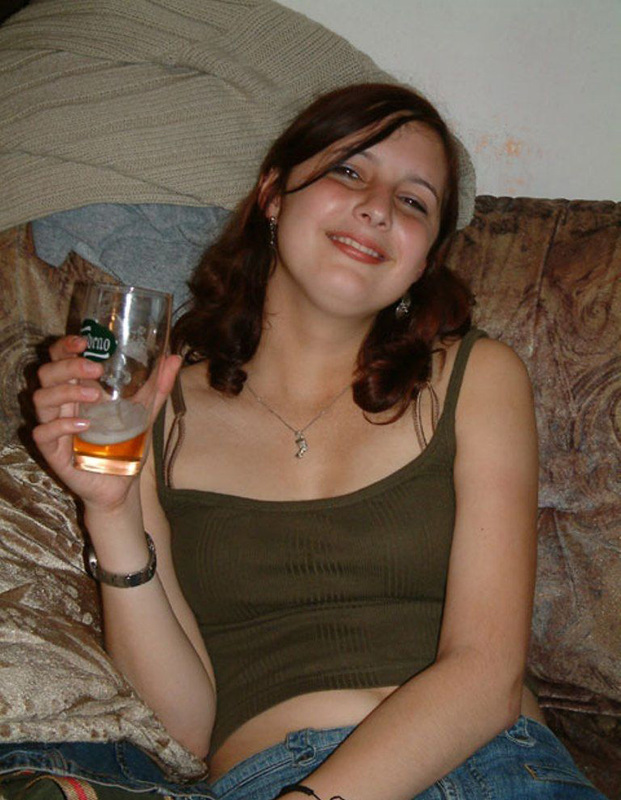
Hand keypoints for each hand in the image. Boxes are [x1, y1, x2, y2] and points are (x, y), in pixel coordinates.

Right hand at [33, 335, 180, 509]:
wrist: (123, 485)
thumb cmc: (126, 446)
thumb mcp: (144, 413)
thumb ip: (157, 387)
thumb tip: (173, 358)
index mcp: (77, 388)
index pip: (59, 358)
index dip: (65, 346)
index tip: (84, 342)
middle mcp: (62, 404)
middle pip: (47, 373)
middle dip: (68, 365)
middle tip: (95, 369)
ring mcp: (54, 426)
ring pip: (41, 398)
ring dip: (66, 391)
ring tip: (95, 395)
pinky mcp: (52, 451)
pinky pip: (43, 432)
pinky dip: (61, 424)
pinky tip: (83, 424)